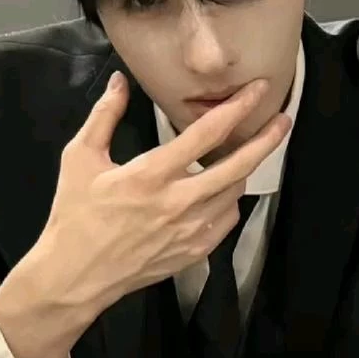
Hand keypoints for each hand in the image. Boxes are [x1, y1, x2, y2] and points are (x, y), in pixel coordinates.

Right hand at [35, 71, 290, 314]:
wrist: (76, 276)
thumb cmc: (75, 216)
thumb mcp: (80, 158)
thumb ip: (104, 116)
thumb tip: (120, 82)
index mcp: (151, 175)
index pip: (207, 134)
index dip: (238, 107)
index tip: (258, 90)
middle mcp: (178, 203)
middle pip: (238, 166)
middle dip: (267, 139)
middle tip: (283, 120)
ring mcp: (190, 231)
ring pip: (235, 193)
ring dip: (243, 170)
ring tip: (245, 153)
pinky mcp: (194, 252)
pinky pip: (226, 220)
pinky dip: (228, 200)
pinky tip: (220, 191)